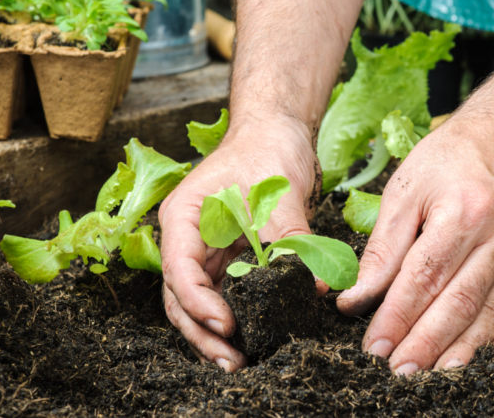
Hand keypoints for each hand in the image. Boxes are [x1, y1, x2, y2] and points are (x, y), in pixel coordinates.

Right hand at [159, 116, 322, 370]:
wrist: (278, 132)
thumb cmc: (269, 148)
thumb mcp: (279, 191)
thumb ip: (293, 238)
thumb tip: (314, 285)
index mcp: (184, 217)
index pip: (179, 268)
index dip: (198, 302)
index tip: (227, 324)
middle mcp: (189, 239)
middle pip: (182, 296)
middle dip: (203, 332)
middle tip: (232, 361)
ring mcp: (208, 251)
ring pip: (201, 302)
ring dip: (216, 333)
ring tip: (239, 361)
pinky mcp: (232, 259)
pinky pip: (229, 294)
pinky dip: (239, 316)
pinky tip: (254, 337)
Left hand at [337, 117, 493, 373]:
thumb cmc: (450, 158)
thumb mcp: (406, 190)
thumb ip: (383, 246)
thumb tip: (356, 296)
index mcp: (461, 214)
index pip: (422, 279)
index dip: (396, 317)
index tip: (374, 346)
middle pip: (457, 304)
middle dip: (424, 344)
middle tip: (398, 373)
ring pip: (491, 315)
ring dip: (462, 352)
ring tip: (434, 378)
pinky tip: (489, 362)